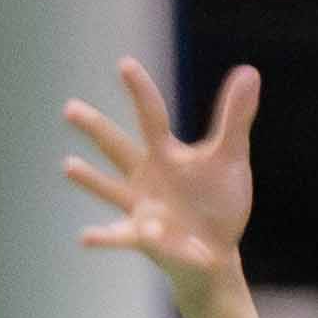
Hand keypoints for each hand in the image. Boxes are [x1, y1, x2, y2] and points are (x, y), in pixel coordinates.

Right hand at [59, 59, 259, 288]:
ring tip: (69, 166)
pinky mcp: (144, 240)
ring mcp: (141, 208)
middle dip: (96, 128)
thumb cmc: (217, 202)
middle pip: (117, 147)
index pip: (151, 116)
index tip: (125, 64)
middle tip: (70, 107)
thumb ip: (235, 118)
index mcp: (165, 154)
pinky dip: (104, 237)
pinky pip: (120, 237)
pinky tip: (85, 236)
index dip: (140, 91)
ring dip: (92, 179)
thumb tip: (249, 71)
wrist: (215, 254)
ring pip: (111, 189)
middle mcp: (145, 177)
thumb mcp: (230, 158)